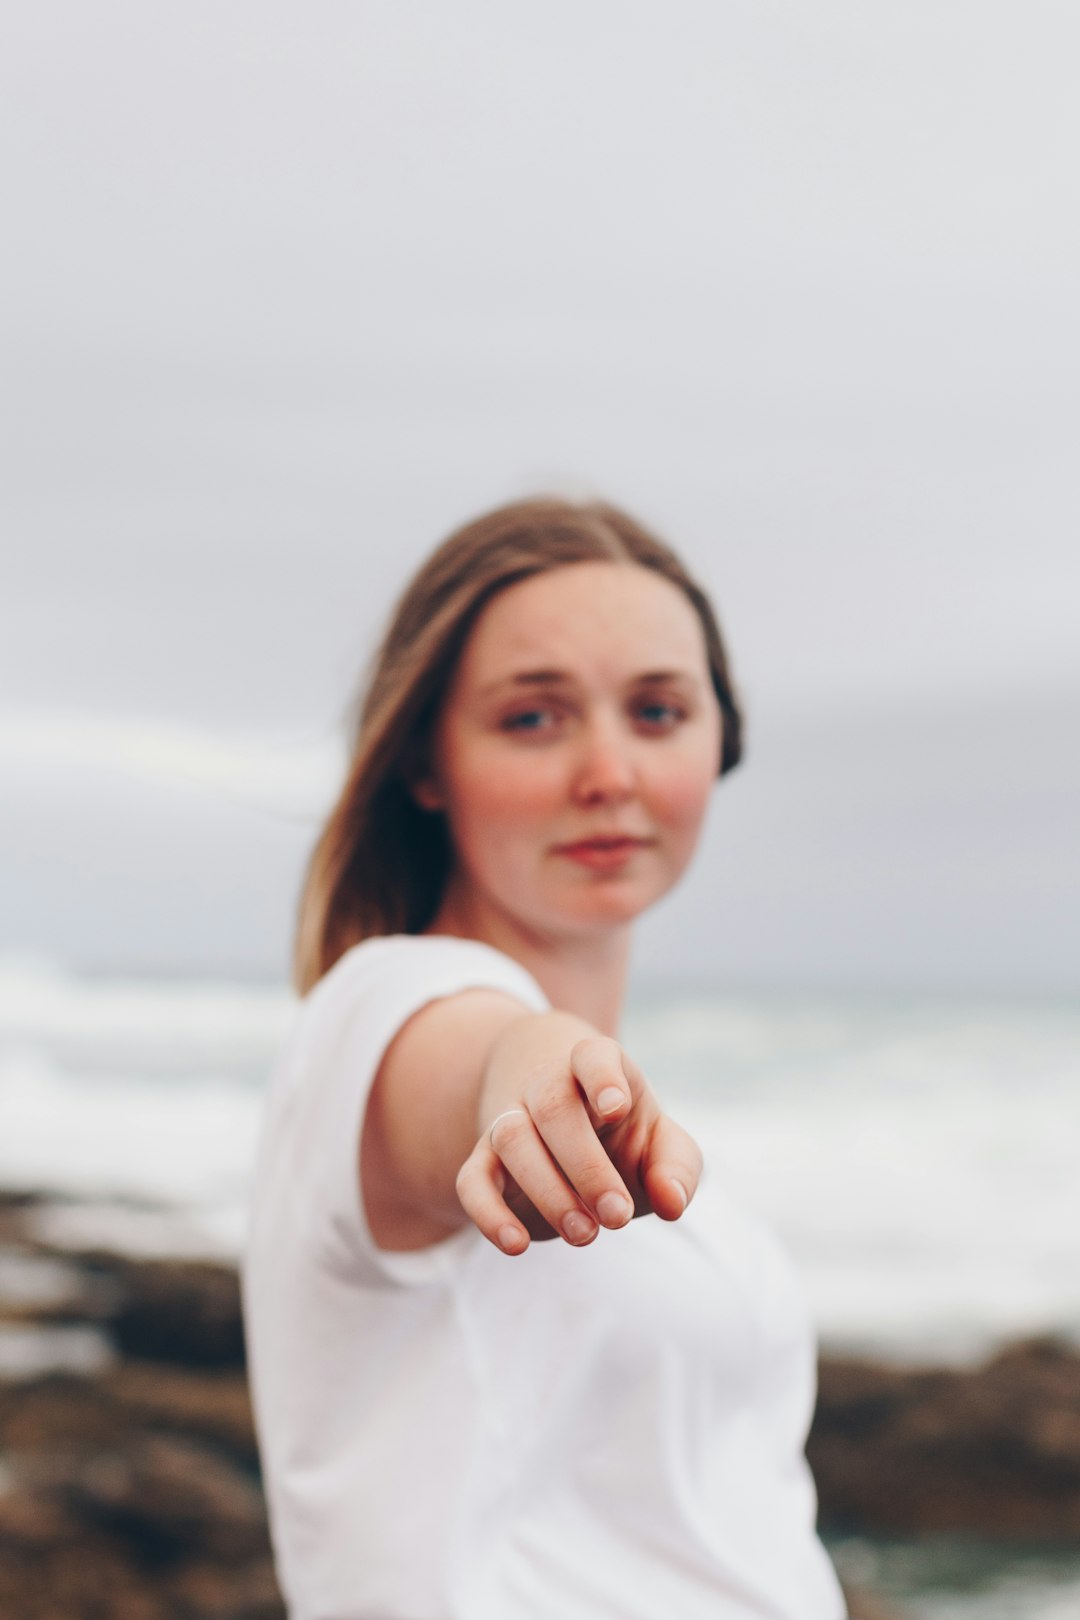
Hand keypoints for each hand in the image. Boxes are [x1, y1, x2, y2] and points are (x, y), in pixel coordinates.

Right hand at [455, 1036, 702, 1254]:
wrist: (560, 1126)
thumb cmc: (623, 1135)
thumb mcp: (661, 1142)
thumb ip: (676, 1168)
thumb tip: (673, 1203)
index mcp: (596, 1068)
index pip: (593, 1056)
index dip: (602, 1078)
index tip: (617, 1107)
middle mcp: (547, 1085)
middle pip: (553, 1107)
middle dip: (587, 1166)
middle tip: (618, 1217)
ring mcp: (510, 1120)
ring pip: (512, 1139)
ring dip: (548, 1192)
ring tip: (585, 1234)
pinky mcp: (485, 1162)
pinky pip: (472, 1180)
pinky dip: (488, 1213)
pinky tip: (517, 1245)